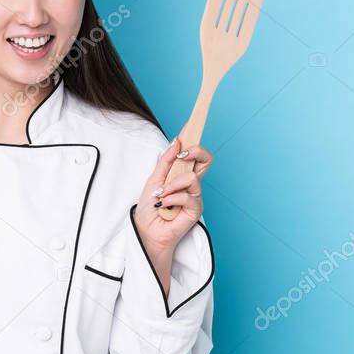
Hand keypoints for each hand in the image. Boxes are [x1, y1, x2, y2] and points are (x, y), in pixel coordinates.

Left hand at [133, 138, 212, 253]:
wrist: (146, 231)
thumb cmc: (150, 208)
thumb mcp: (154, 180)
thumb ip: (166, 161)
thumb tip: (177, 141)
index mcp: (182, 174)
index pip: (193, 153)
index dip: (194, 137)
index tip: (190, 123)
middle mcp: (191, 184)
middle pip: (206, 159)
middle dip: (196, 151)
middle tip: (183, 154)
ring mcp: (195, 196)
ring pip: (192, 178)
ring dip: (173, 185)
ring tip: (161, 196)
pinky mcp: (195, 210)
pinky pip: (187, 196)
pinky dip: (172, 199)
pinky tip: (164, 206)